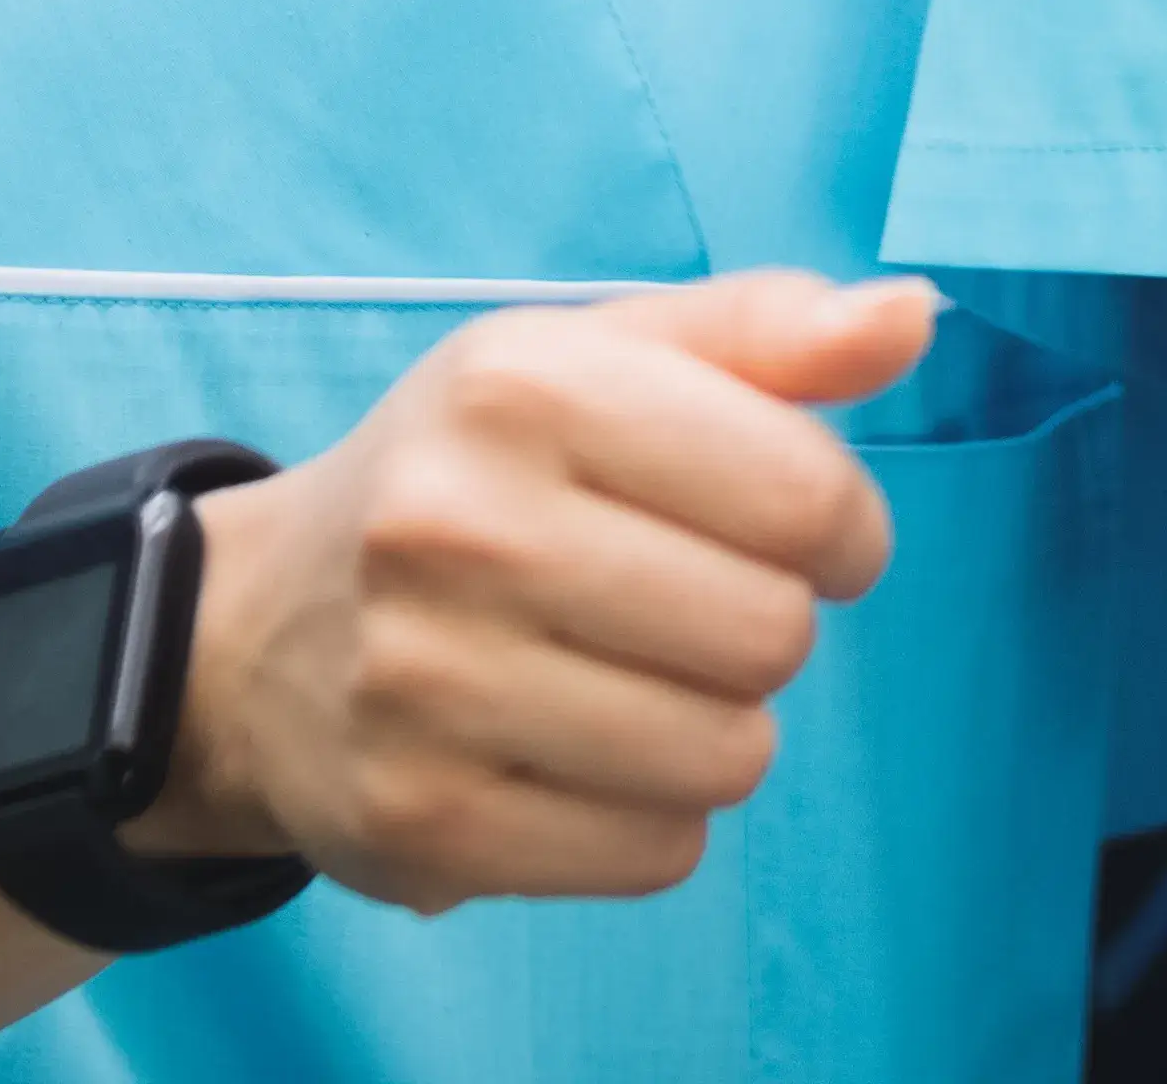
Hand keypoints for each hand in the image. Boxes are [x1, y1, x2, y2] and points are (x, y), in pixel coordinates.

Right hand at [142, 269, 932, 908]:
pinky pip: (657, 852)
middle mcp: (457, 528)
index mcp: (520, 382)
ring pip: (727, 755)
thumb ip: (765, 333)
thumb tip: (909, 315)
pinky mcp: (422, 825)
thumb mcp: (596, 359)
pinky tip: (578, 756)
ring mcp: (427, 686)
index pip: (805, 490)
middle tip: (687, 606)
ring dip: (715, 728)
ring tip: (632, 680)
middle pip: (772, 634)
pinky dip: (651, 816)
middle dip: (765, 625)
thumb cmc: (473, 477)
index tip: (802, 532)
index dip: (841, 525)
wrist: (258, 632)